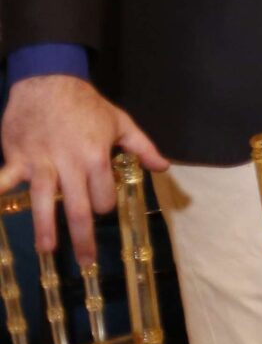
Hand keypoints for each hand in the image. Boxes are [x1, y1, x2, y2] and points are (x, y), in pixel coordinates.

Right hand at [0, 76, 168, 264]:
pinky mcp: (17, 159)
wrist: (50, 82)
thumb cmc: (87, 104)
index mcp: (96, 158)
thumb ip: (142, 147)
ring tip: (48, 249)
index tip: (101, 209)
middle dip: (83, 236)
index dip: (104, 206)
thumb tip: (163, 167)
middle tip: (86, 262)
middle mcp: (70, 164)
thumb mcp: (121, 122)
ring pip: (43, 200)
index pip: (103, 195)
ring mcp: (41, 163)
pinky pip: (5, 180)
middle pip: (77, 206)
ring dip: (45, 227)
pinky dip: (0, 193)